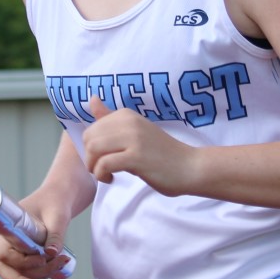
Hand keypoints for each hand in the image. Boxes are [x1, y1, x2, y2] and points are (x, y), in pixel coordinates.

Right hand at [0, 196, 71, 278]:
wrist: (56, 200)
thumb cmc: (54, 204)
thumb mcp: (57, 216)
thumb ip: (55, 234)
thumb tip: (51, 253)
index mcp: (4, 226)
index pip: (3, 254)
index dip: (20, 262)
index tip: (43, 259)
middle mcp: (1, 239)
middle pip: (3, 268)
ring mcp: (8, 248)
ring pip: (15, 272)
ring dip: (37, 275)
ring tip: (62, 262)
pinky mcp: (18, 254)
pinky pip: (21, 271)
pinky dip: (37, 274)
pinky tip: (55, 269)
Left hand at [82, 98, 196, 194]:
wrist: (190, 167)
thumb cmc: (162, 153)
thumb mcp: (135, 131)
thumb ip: (111, 118)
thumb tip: (92, 99)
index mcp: (126, 115)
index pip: (92, 129)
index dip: (92, 148)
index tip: (105, 158)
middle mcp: (129, 122)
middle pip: (89, 139)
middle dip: (90, 158)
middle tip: (104, 169)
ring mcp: (133, 139)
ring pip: (94, 149)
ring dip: (95, 167)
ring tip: (107, 174)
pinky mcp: (136, 157)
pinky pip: (104, 164)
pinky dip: (102, 175)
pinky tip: (112, 179)